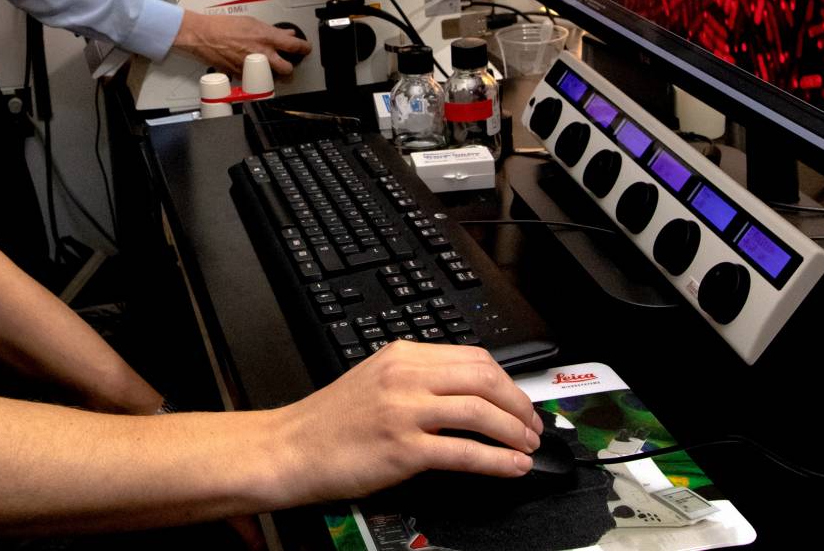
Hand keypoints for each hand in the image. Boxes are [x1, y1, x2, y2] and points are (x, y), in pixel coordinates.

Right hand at [171, 11, 311, 75]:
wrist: (203, 36)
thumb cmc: (222, 26)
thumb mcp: (251, 22)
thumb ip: (271, 30)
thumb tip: (284, 34)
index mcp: (265, 38)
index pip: (294, 46)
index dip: (304, 48)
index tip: (306, 48)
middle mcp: (260, 54)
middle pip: (287, 69)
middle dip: (290, 68)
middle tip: (289, 64)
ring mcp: (251, 67)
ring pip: (270, 76)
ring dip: (271, 73)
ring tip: (267, 66)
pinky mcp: (240, 75)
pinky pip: (253, 79)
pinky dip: (253, 75)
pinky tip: (249, 67)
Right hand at [274, 341, 542, 504]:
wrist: (290, 449)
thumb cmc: (328, 423)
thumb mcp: (375, 381)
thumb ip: (417, 379)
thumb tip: (468, 395)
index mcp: (400, 355)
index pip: (472, 357)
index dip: (506, 381)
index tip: (518, 400)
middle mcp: (404, 377)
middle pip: (484, 378)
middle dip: (519, 403)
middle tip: (533, 425)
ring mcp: (404, 411)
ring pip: (480, 411)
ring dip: (514, 431)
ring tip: (528, 447)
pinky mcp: (403, 449)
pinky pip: (463, 451)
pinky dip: (497, 461)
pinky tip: (512, 467)